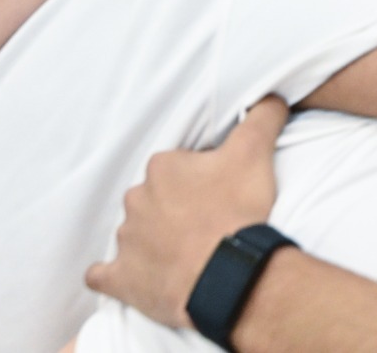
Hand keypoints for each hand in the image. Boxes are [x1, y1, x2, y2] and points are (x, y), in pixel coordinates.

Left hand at [87, 97, 289, 326]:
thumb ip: (262, 117)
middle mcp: (137, 199)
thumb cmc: (238, 211)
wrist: (229, 275)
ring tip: (185, 251)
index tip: (218, 191)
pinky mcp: (122, 279)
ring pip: (135, 231)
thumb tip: (270, 97)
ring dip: (153, 237)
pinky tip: (127, 273)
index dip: (199, 177)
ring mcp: (127, 240)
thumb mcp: (256, 153)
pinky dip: (112, 274)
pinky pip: (105, 275)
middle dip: (174, 206)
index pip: (177, 165)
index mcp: (162, 167)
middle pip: (154, 196)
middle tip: (206, 220)